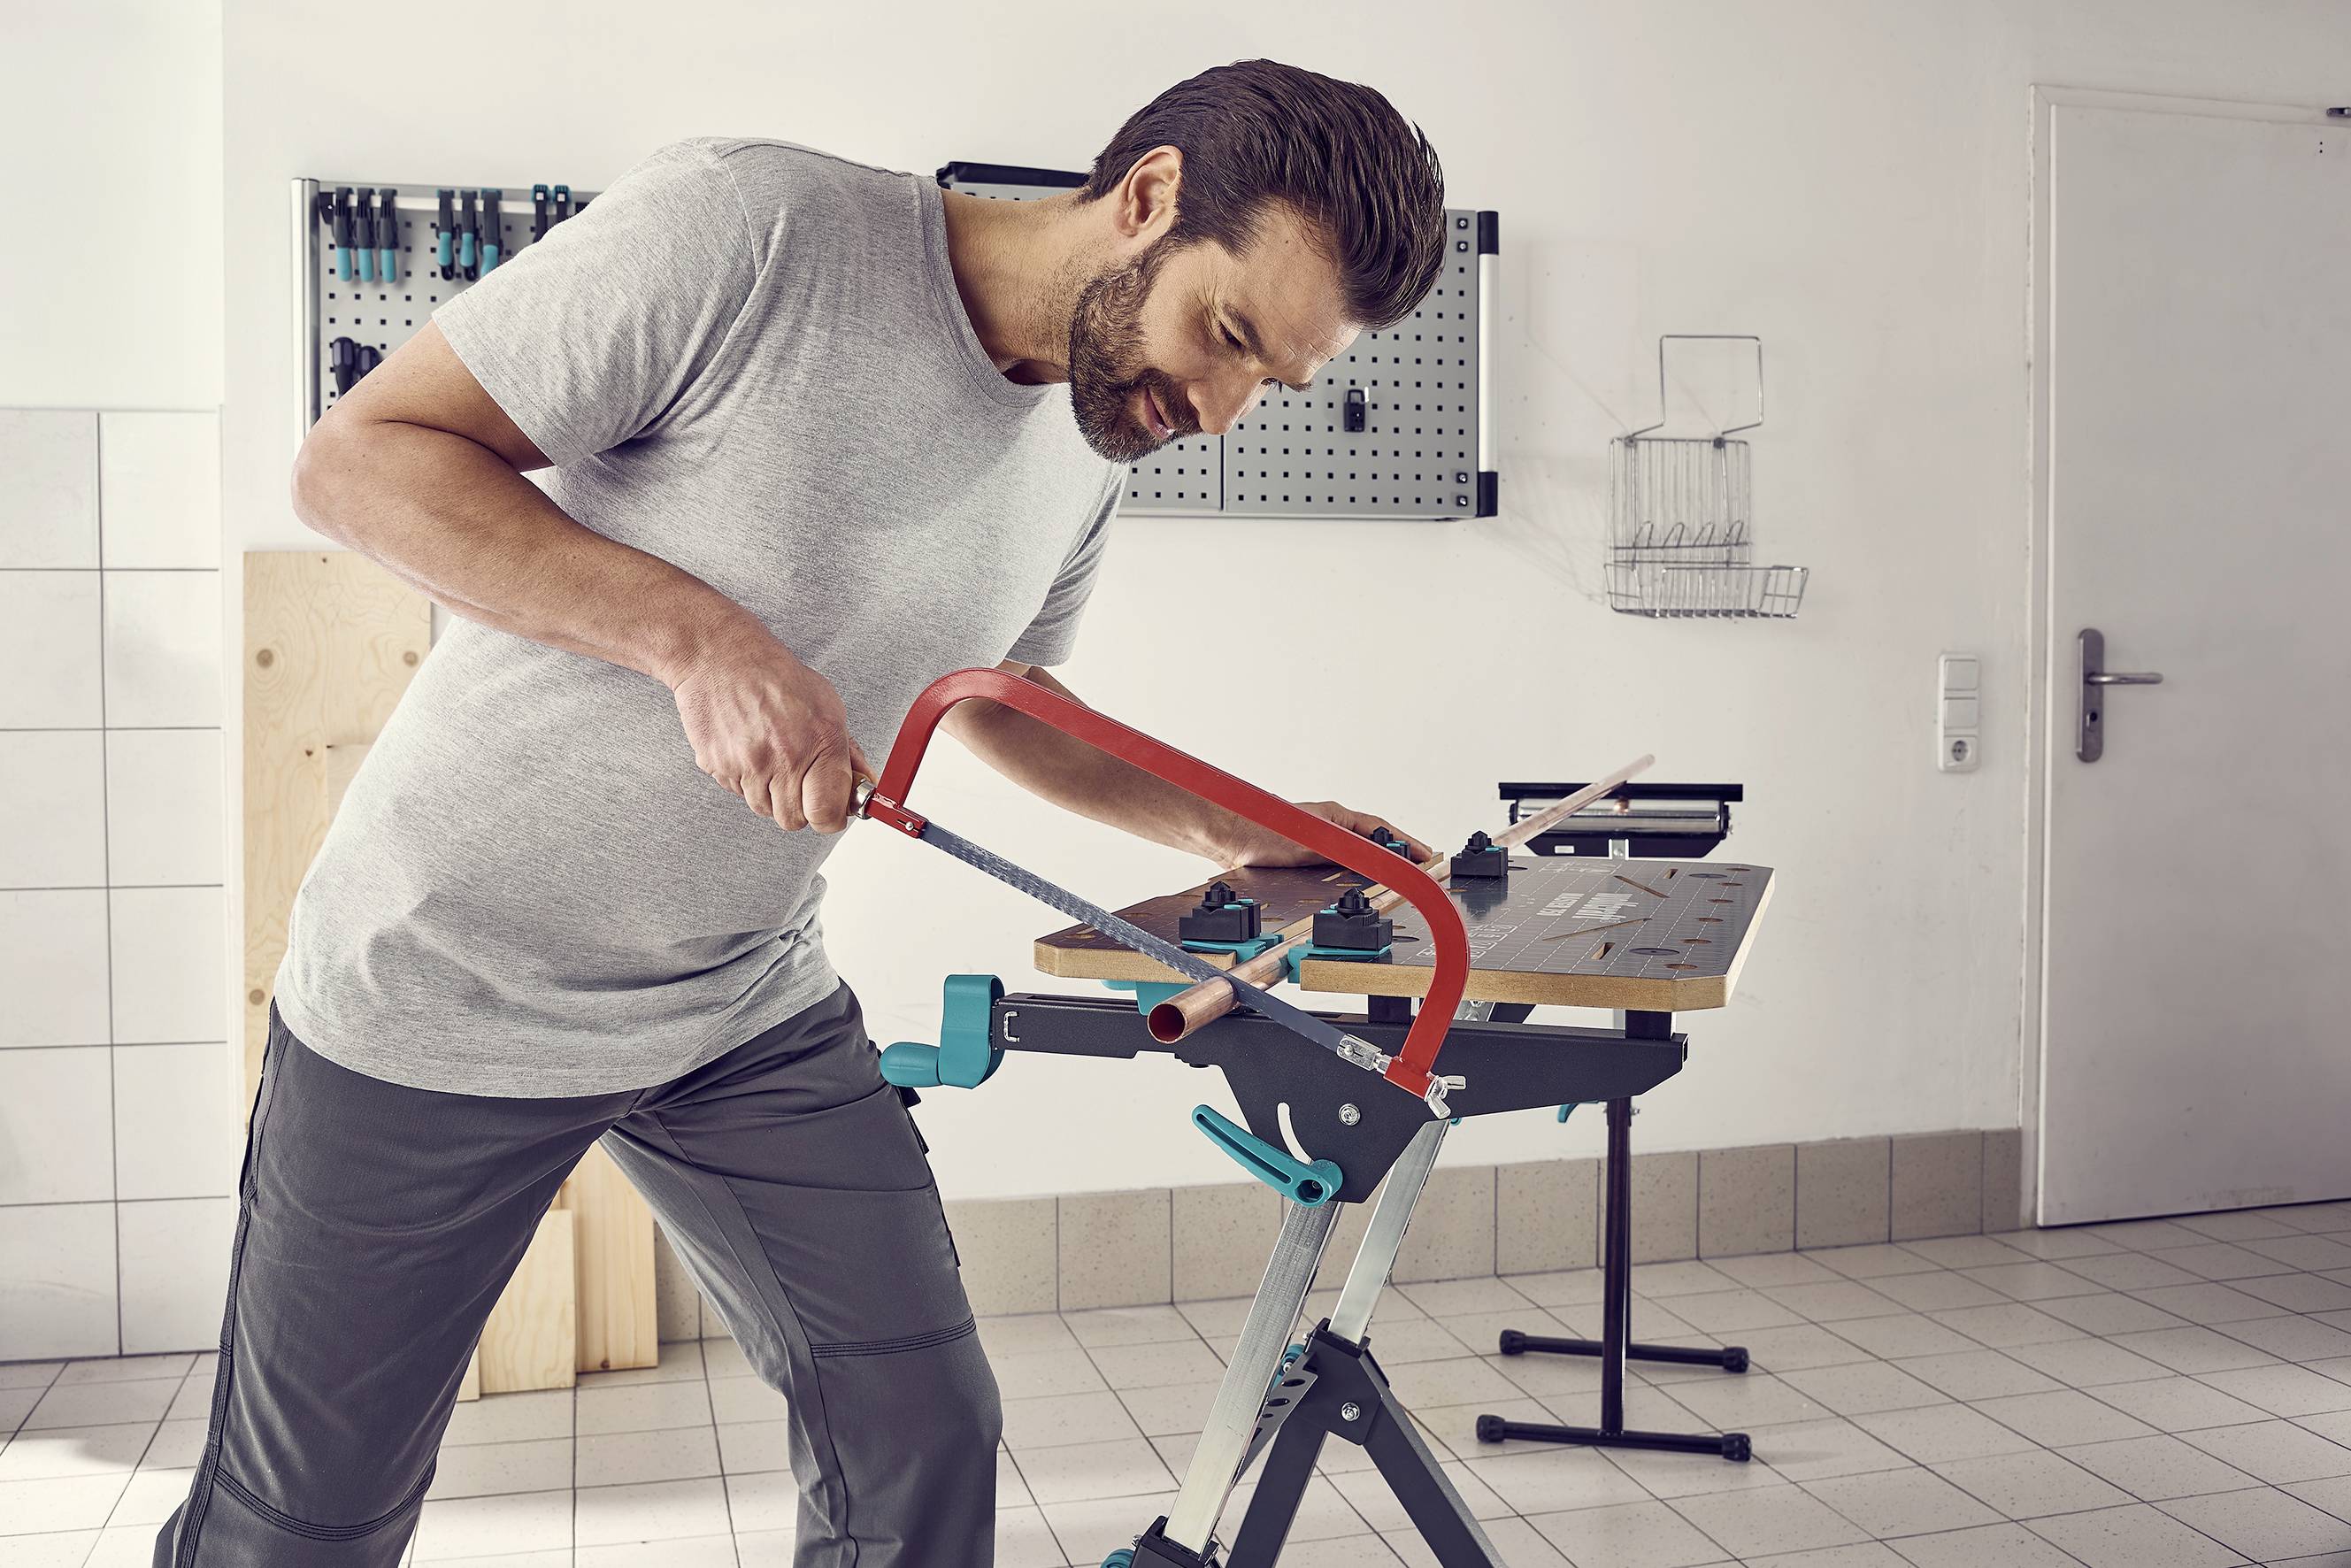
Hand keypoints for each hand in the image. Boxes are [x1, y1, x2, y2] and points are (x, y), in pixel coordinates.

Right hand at [666, 615, 873, 832]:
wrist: (721, 658)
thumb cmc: (776, 677)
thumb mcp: (828, 706)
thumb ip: (849, 752)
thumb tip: (865, 783)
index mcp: (819, 744)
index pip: (827, 814)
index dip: (830, 817)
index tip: (831, 809)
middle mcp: (783, 759)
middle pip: (793, 820)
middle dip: (800, 807)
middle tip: (799, 779)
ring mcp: (747, 766)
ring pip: (764, 809)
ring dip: (771, 793)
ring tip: (771, 756)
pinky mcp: (718, 767)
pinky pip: (737, 792)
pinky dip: (746, 779)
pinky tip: (750, 749)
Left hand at [1223, 801, 1433, 868]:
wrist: (1230, 838)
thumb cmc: (1263, 831)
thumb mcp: (1313, 841)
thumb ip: (1346, 851)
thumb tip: (1376, 860)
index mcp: (1338, 816)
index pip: (1382, 830)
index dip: (1406, 844)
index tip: (1427, 856)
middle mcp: (1331, 827)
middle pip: (1373, 843)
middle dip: (1397, 857)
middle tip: (1420, 872)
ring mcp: (1318, 841)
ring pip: (1356, 857)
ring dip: (1376, 868)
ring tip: (1397, 882)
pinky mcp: (1304, 857)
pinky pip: (1339, 867)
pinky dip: (1354, 876)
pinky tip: (1356, 888)